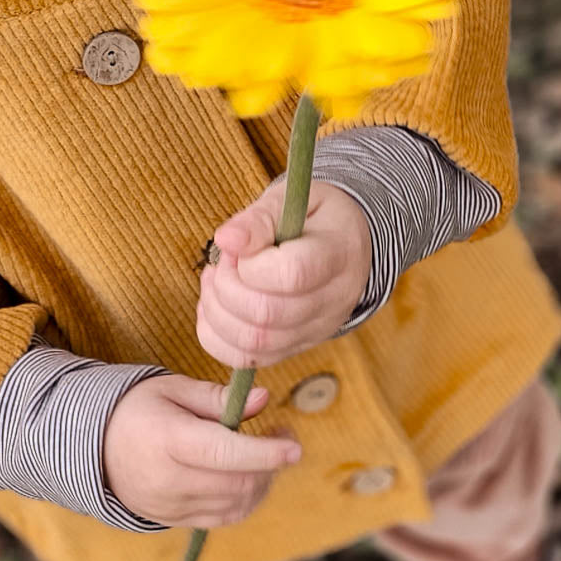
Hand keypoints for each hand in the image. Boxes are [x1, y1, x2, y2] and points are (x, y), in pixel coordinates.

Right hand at [102, 374, 300, 527]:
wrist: (93, 447)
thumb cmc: (138, 409)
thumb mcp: (174, 389)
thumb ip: (218, 398)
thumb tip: (263, 399)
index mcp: (167, 439)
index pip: (225, 453)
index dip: (265, 453)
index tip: (293, 446)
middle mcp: (168, 479)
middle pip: (237, 484)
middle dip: (271, 466)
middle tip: (284, 439)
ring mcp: (170, 506)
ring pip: (235, 505)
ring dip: (262, 483)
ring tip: (265, 456)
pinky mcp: (174, 521)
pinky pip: (223, 518)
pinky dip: (245, 500)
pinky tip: (248, 476)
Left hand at [196, 180, 371, 369]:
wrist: (345, 244)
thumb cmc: (313, 217)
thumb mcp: (291, 200)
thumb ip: (259, 218)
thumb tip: (226, 240)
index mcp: (338, 255)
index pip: (291, 274)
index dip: (251, 264)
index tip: (238, 245)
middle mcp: (333, 301)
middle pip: (268, 315)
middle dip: (227, 286)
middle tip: (223, 260)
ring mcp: (316, 331)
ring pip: (254, 343)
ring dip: (217, 310)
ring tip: (215, 279)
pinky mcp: (295, 347)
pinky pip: (247, 360)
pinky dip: (216, 336)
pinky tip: (214, 305)